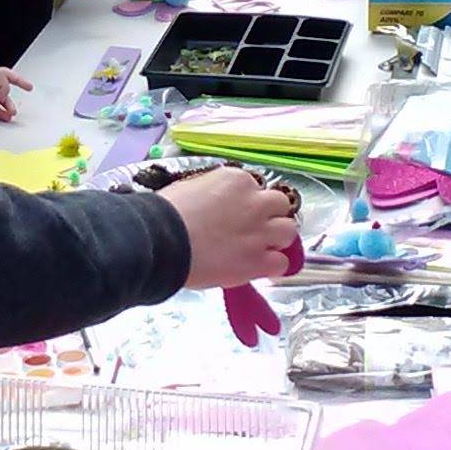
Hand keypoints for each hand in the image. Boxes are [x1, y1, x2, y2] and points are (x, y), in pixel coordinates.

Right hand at [159, 169, 298, 289]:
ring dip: (277, 239)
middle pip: (279, 204)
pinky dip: (273, 266)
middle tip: (254, 228)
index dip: (247, 202)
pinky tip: (260, 269)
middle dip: (269, 215)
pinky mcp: (259, 261)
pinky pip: (282, 263)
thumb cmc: (164, 215)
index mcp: (236, 180)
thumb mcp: (190, 189)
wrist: (162, 241)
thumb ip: (213, 194)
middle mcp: (254, 202)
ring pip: (288, 231)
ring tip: (260, 249)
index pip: (255, 188)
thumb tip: (216, 205)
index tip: (237, 213)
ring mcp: (260, 232)